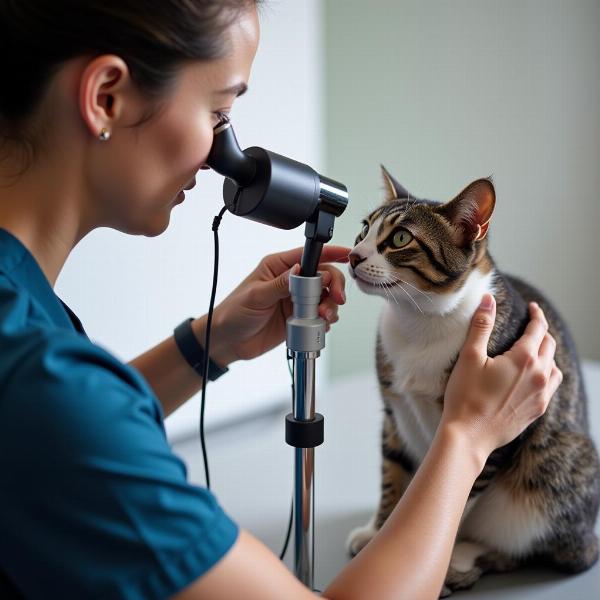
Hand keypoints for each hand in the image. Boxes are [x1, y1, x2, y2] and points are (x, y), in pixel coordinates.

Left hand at [207, 245, 350, 363]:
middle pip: (324, 275)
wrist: (229, 342)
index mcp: (278, 267)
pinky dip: (326, 319)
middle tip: (336, 298)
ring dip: (331, 305)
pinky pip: (320, 315)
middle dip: (334, 285)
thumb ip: (280, 284)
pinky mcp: (300, 318)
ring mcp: (297, 300)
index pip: (308, 255)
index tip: (346, 255)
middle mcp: (291, 281)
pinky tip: (321, 324)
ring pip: (325, 297)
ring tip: (325, 316)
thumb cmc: (234, 313)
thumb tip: (299, 269)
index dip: (330, 253)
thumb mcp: (256, 296)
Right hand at [440, 293, 562, 466]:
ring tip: (534, 350)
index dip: (536, 315)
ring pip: (555, 367)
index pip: (538, 329)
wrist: (469, 435)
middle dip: (541, 332)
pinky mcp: (537, 410)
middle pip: (549, 345)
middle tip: (531, 325)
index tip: (532, 307)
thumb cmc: (465, 395)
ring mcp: (541, 395)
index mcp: (524, 359)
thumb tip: (488, 299)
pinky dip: (547, 374)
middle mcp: (540, 376)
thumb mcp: (469, 356)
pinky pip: (551, 386)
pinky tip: (534, 376)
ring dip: (547, 354)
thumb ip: (481, 325)